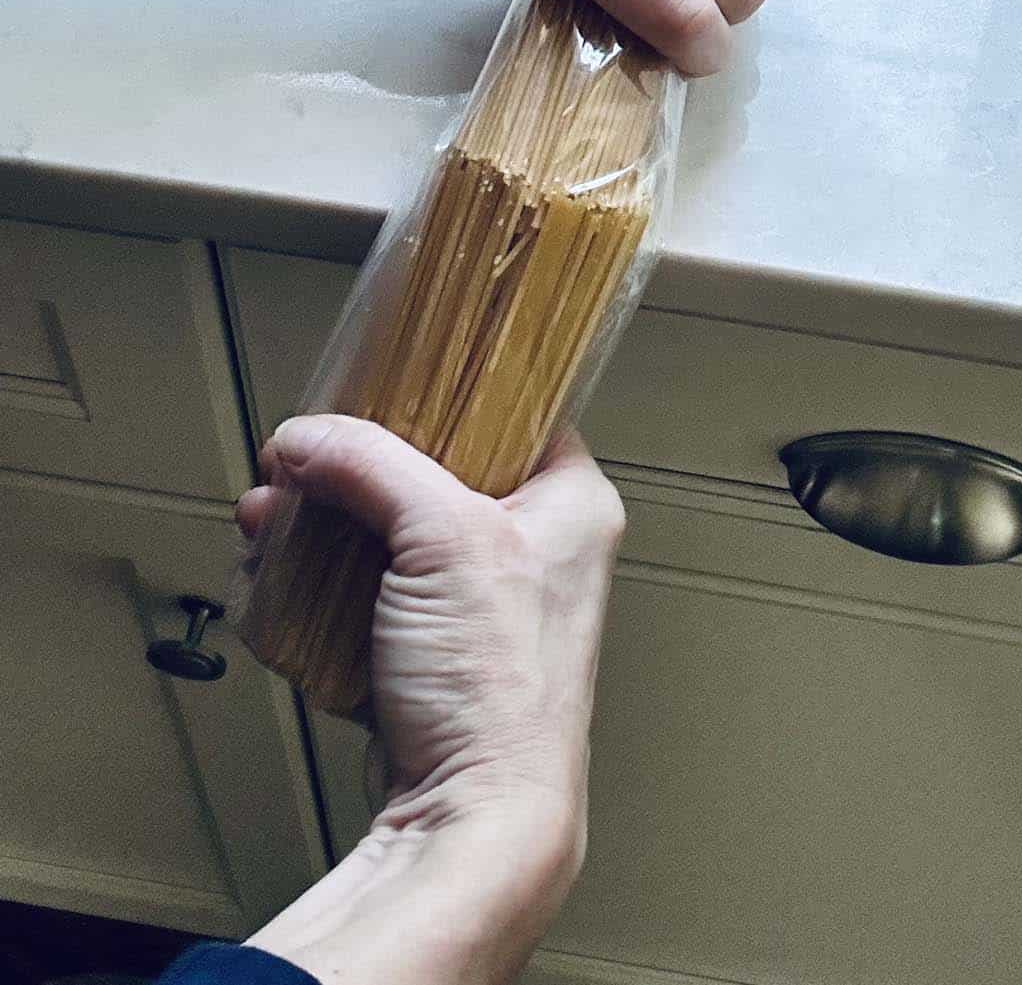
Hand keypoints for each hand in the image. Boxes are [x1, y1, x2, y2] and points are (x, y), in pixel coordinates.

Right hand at [237, 415, 623, 984]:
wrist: (472, 817)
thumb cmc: (498, 688)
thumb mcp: (442, 537)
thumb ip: (371, 466)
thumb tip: (307, 438)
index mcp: (573, 503)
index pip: (515, 407)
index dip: (446, 387)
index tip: (383, 376)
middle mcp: (538, 545)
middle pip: (436, 466)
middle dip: (356, 465)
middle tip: (308, 456)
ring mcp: (485, 598)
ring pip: (395, 526)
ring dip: (328, 518)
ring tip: (276, 510)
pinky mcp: (436, 642)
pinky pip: (374, 585)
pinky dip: (325, 573)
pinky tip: (282, 564)